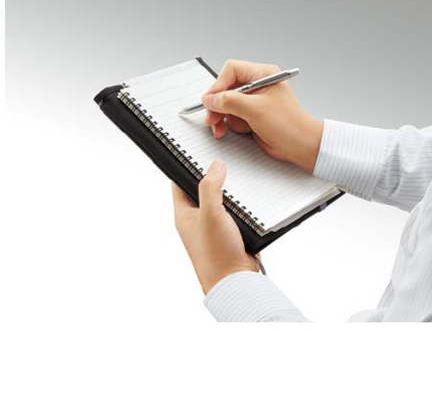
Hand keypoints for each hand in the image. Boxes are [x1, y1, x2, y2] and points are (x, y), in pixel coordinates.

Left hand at [172, 160, 258, 293]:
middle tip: (222, 160)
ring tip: (238, 176)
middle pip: (202, 189)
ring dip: (230, 192)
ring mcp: (214, 226)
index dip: (185, 166)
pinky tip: (250, 199)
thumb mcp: (210, 214)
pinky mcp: (230, 233)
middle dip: (212, 176)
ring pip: (221, 200)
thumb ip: (211, 188)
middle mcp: (197, 220)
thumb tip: (215, 166)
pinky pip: (235, 213)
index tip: (194, 151)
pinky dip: (242, 205)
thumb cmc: (216, 255)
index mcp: (184, 214)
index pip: (179, 183)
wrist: (236, 282)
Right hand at [202, 60, 323, 172]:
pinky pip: (233, 115)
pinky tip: (235, 130)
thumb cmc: (289, 124)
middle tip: (212, 117)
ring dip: (222, 116)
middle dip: (218, 104)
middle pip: (226, 88)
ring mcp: (254, 101)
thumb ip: (230, 101)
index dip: (218, 84)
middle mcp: (257, 85)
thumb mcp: (256, 110)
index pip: (232, 70)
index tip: (211, 99)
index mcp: (263, 74)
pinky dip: (230, 124)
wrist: (300, 145)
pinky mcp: (252, 115)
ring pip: (227, 104)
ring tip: (221, 128)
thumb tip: (210, 98)